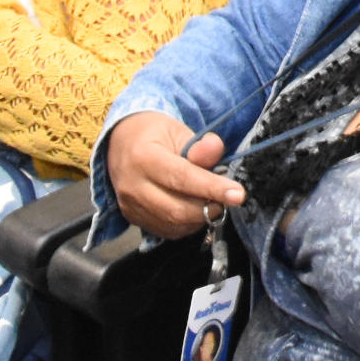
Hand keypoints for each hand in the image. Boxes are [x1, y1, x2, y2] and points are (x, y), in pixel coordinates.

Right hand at [106, 113, 246, 238]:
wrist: (121, 141)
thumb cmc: (154, 134)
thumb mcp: (178, 130)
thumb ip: (199, 144)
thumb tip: (216, 150)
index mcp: (143, 158)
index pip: (182, 178)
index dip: (212, 188)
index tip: (237, 194)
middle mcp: (133, 185)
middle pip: (177, 209)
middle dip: (209, 208)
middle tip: (228, 198)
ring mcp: (130, 205)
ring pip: (172, 224)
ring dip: (200, 218)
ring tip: (213, 202)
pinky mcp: (132, 217)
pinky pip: (165, 230)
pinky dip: (187, 225)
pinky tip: (196, 210)